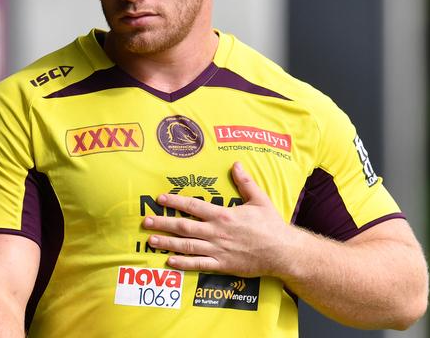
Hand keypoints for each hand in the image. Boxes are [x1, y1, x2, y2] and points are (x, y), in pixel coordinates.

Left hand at [142, 162, 294, 276]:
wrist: (283, 252)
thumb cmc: (271, 225)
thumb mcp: (259, 199)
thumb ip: (245, 182)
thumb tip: (236, 164)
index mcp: (223, 215)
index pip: (193, 206)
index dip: (175, 201)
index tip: (160, 199)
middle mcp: (217, 232)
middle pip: (184, 226)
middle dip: (163, 223)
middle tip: (146, 221)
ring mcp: (218, 250)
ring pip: (187, 246)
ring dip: (167, 242)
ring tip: (151, 240)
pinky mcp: (222, 265)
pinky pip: (198, 264)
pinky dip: (183, 263)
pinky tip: (169, 261)